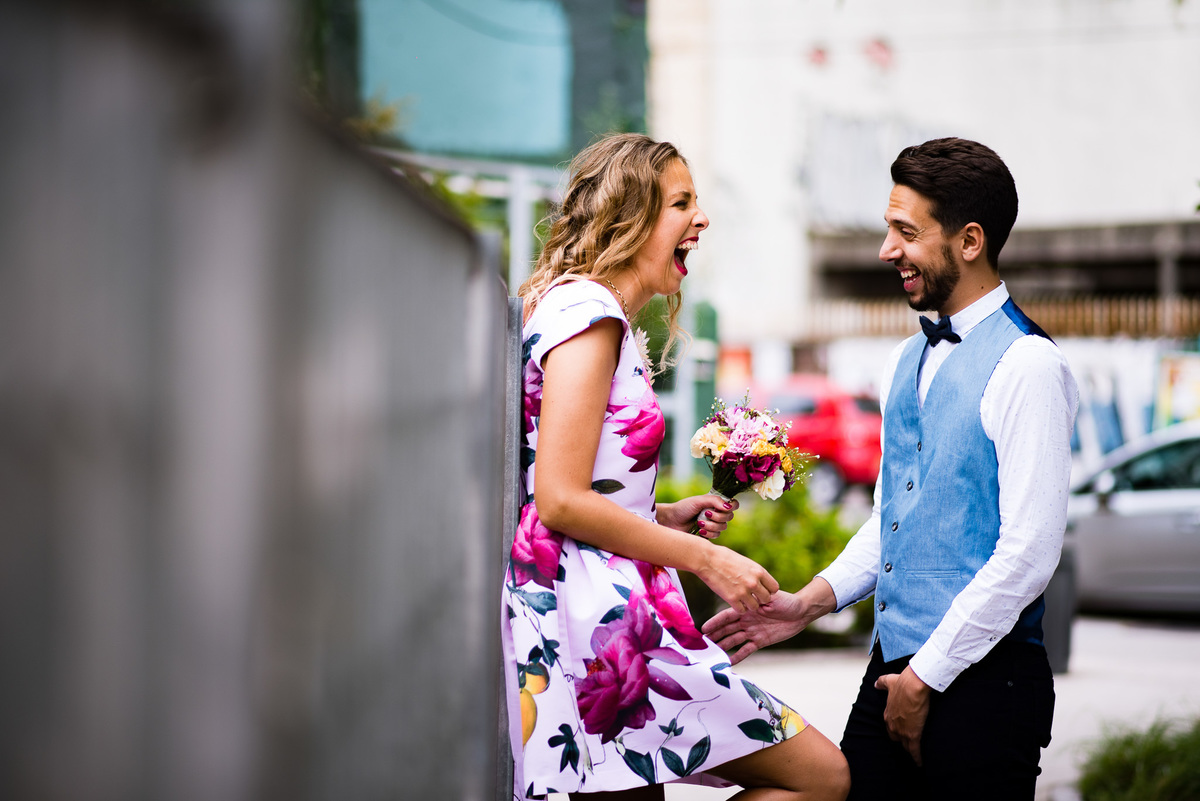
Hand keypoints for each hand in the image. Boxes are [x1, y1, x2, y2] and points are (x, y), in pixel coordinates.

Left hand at [657, 494, 738, 537]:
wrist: (671, 521)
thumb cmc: (683, 508)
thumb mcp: (698, 501)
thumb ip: (714, 501)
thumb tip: (729, 506)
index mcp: (715, 503)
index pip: (733, 504)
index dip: (732, 506)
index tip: (723, 507)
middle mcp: (716, 513)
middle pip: (729, 517)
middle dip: (718, 517)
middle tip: (706, 514)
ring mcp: (713, 524)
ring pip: (723, 527)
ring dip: (712, 526)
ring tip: (699, 523)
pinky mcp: (708, 535)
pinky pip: (716, 536)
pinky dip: (709, 533)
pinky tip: (699, 531)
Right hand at [693, 544, 778, 618]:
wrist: (706, 559)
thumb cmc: (724, 557)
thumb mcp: (745, 562)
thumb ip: (754, 573)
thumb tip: (760, 581)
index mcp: (759, 571)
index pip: (774, 588)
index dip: (767, 590)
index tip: (760, 589)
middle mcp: (754, 582)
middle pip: (766, 599)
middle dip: (759, 599)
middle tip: (751, 596)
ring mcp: (743, 592)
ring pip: (755, 607)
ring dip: (749, 605)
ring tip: (741, 599)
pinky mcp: (731, 599)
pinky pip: (742, 610)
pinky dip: (738, 608)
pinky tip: (733, 601)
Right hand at [702, 579, 837, 664]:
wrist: (800, 612)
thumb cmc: (785, 600)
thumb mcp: (770, 598)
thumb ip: (757, 602)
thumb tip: (746, 602)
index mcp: (747, 608)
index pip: (726, 616)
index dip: (715, 622)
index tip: (703, 628)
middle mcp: (746, 620)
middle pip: (727, 629)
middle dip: (714, 636)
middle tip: (701, 644)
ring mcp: (752, 631)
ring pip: (734, 640)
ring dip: (723, 647)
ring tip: (711, 654)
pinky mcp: (760, 641)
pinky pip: (746, 649)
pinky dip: (738, 656)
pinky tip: (728, 662)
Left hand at [874, 666, 931, 765]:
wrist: (912, 686)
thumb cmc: (902, 683)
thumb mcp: (889, 681)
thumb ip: (881, 683)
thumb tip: (876, 684)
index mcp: (887, 714)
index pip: (890, 726)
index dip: (895, 729)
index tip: (899, 731)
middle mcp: (892, 725)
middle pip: (896, 738)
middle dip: (901, 741)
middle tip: (908, 743)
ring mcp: (902, 731)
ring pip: (905, 745)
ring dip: (909, 750)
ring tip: (914, 756)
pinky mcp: (913, 735)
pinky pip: (914, 750)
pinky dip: (917, 758)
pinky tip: (919, 764)